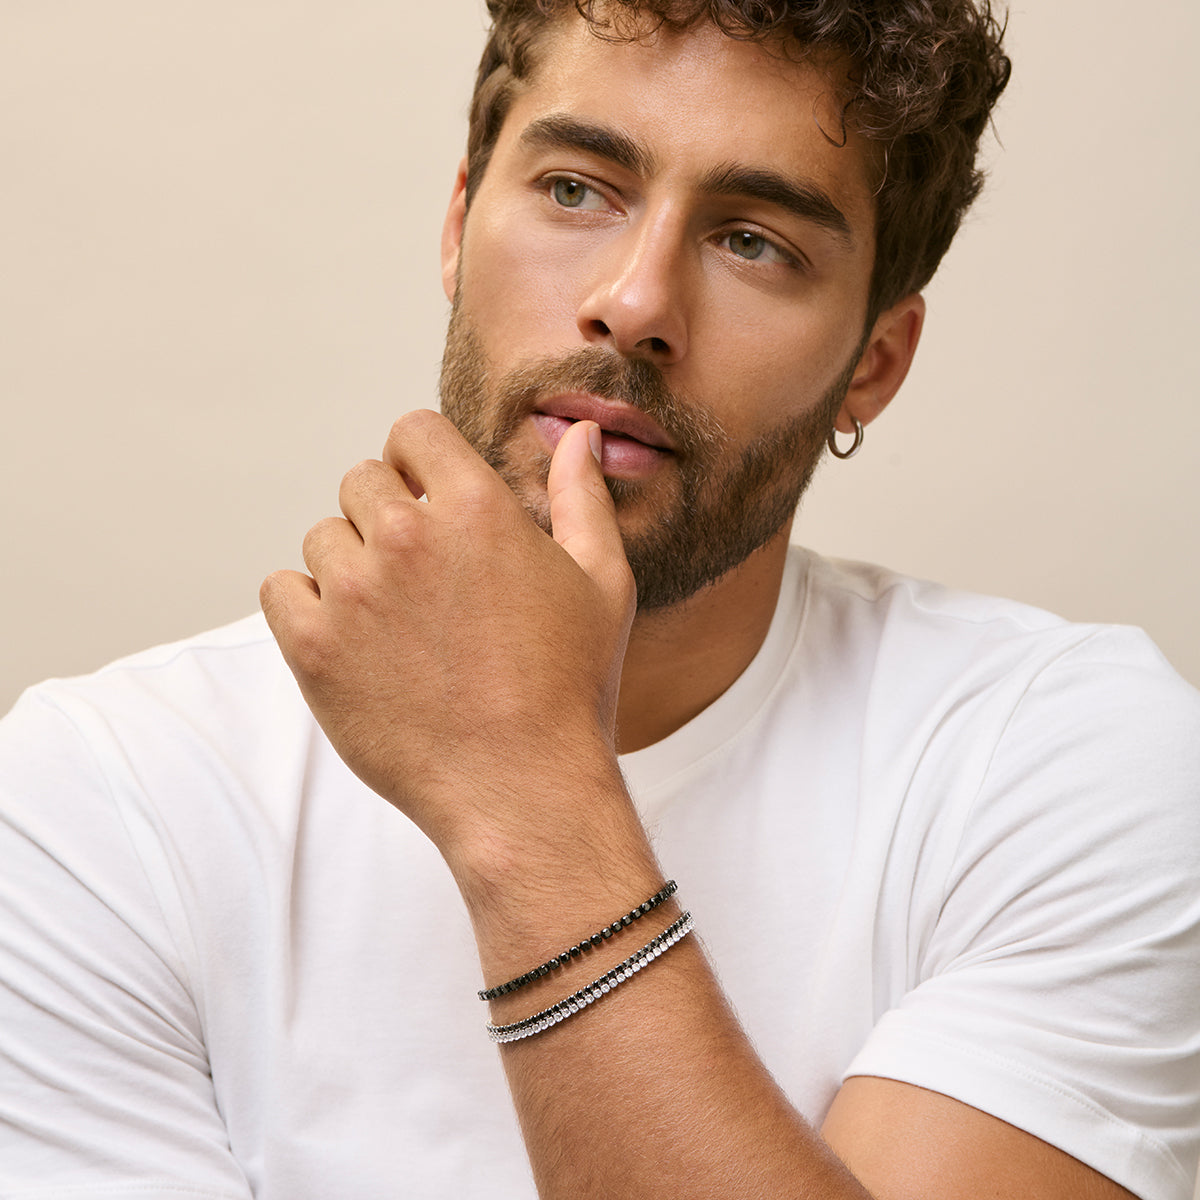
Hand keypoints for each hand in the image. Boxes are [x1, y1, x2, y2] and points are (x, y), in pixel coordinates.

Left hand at [260, 410, 635, 857]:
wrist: (521, 786)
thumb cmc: (569, 687)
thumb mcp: (602, 583)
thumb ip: (582, 497)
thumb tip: (579, 435)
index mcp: (476, 508)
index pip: (412, 431)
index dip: (420, 461)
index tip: (430, 499)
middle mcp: (407, 536)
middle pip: (361, 481)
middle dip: (388, 514)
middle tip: (422, 576)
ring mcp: (353, 591)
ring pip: (323, 538)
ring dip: (352, 565)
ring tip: (397, 621)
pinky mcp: (314, 647)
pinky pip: (282, 590)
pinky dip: (308, 608)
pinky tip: (355, 640)